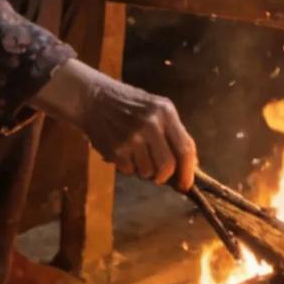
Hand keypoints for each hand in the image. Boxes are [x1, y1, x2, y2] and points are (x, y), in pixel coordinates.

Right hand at [37, 61, 196, 188]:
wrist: (94, 98)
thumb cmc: (128, 104)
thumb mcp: (155, 109)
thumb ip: (172, 134)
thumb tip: (190, 167)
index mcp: (166, 112)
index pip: (186, 148)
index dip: (188, 171)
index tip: (186, 185)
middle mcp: (151, 124)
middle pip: (168, 166)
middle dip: (164, 177)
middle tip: (158, 177)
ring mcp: (133, 137)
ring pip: (148, 172)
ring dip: (144, 171)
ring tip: (136, 156)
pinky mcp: (116, 150)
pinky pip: (130, 172)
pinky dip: (128, 168)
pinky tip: (123, 153)